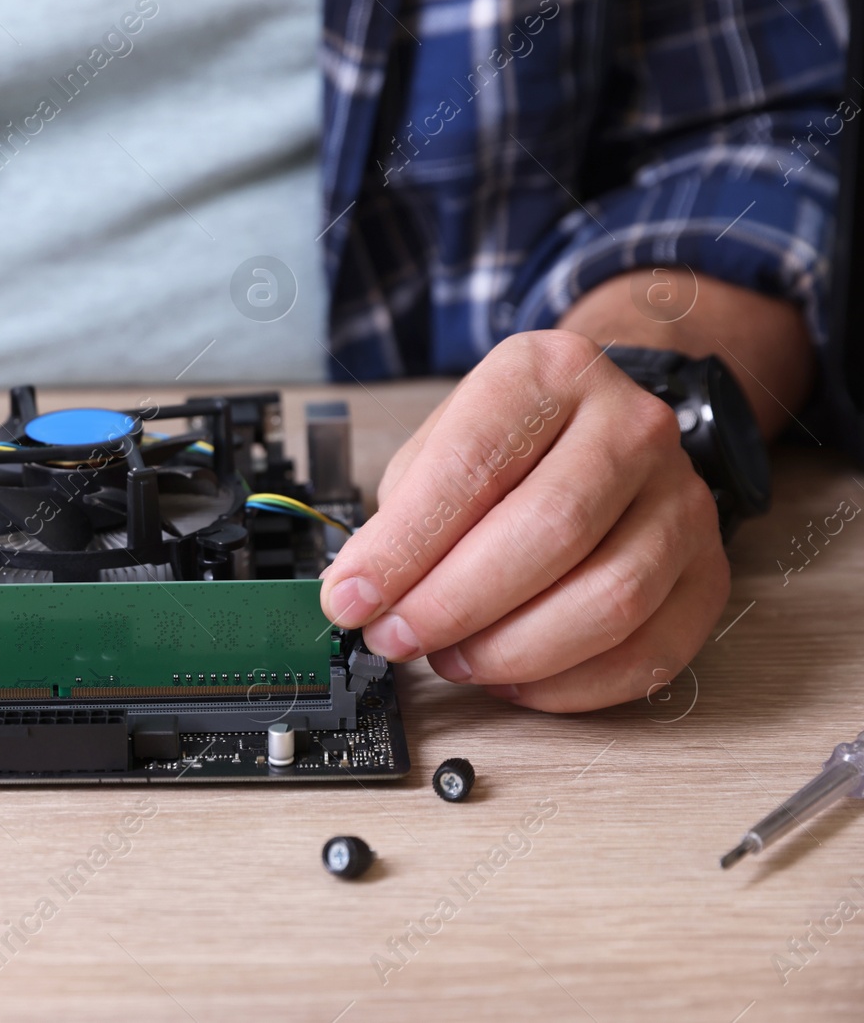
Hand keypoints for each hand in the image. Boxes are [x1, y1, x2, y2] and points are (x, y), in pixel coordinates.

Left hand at [319, 330, 727, 711]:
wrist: (606, 426)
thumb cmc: (515, 442)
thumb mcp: (441, 444)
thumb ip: (404, 515)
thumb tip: (359, 596)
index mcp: (550, 374)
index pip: (473, 467)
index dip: (404, 547)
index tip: (351, 599)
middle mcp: (631, 428)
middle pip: (548, 533)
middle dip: (452, 605)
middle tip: (396, 637)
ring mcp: (682, 500)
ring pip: (608, 601)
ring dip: (510, 651)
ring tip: (451, 658)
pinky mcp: (708, 572)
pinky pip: (648, 655)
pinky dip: (567, 686)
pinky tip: (512, 679)